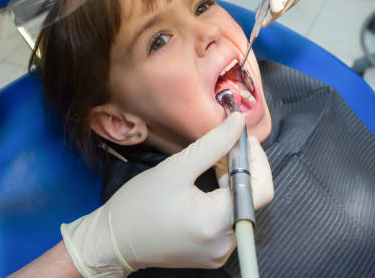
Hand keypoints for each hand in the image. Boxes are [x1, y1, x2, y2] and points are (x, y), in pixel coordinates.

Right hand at [60, 113, 273, 276]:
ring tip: (216, 160)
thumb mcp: (176, 168)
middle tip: (226, 143)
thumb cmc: (139, 205)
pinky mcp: (213, 253)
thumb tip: (239, 122)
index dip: (257, 159)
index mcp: (217, 223)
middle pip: (252, 198)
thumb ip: (213, 144)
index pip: (261, 188)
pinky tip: (211, 181)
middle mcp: (225, 243)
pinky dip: (226, 198)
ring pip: (242, 207)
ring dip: (234, 181)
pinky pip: (230, 220)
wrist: (113, 242)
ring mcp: (220, 251)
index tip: (243, 137)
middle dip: (243, 166)